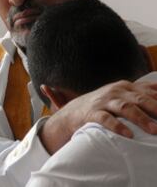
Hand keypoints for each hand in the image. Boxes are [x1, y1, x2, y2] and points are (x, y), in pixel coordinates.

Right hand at [39, 80, 156, 153]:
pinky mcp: (93, 113)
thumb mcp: (122, 95)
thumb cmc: (104, 105)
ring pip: (125, 108)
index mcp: (126, 87)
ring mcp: (104, 102)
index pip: (149, 91)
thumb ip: (142, 93)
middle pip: (140, 98)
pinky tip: (128, 134)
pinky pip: (106, 119)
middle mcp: (116, 92)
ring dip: (141, 118)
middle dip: (156, 108)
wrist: (73, 112)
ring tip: (154, 130)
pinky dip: (117, 126)